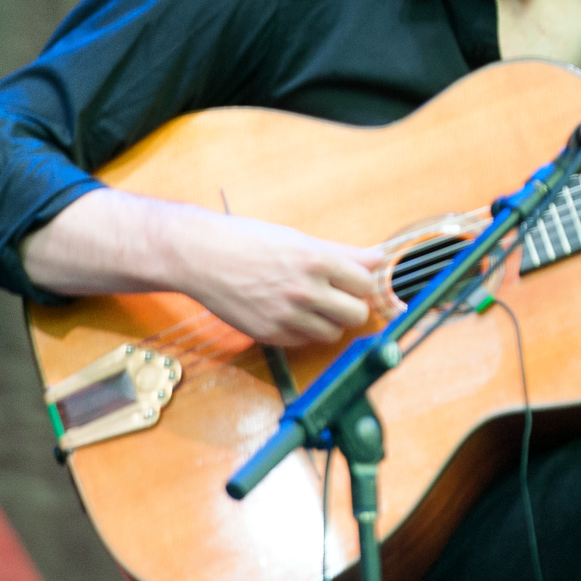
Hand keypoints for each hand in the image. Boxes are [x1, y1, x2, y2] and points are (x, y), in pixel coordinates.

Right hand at [172, 213, 387, 346]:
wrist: (202, 257)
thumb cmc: (248, 241)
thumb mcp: (298, 238)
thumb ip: (342, 253)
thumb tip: (378, 258)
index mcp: (317, 260)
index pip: (366, 284)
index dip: (362, 283)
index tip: (355, 282)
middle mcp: (306, 290)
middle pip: (357, 313)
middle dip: (352, 305)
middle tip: (338, 296)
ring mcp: (288, 315)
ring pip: (334, 333)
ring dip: (330, 321)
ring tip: (313, 306)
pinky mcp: (271, 334)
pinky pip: (305, 341)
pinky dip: (305, 331)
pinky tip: (292, 314)